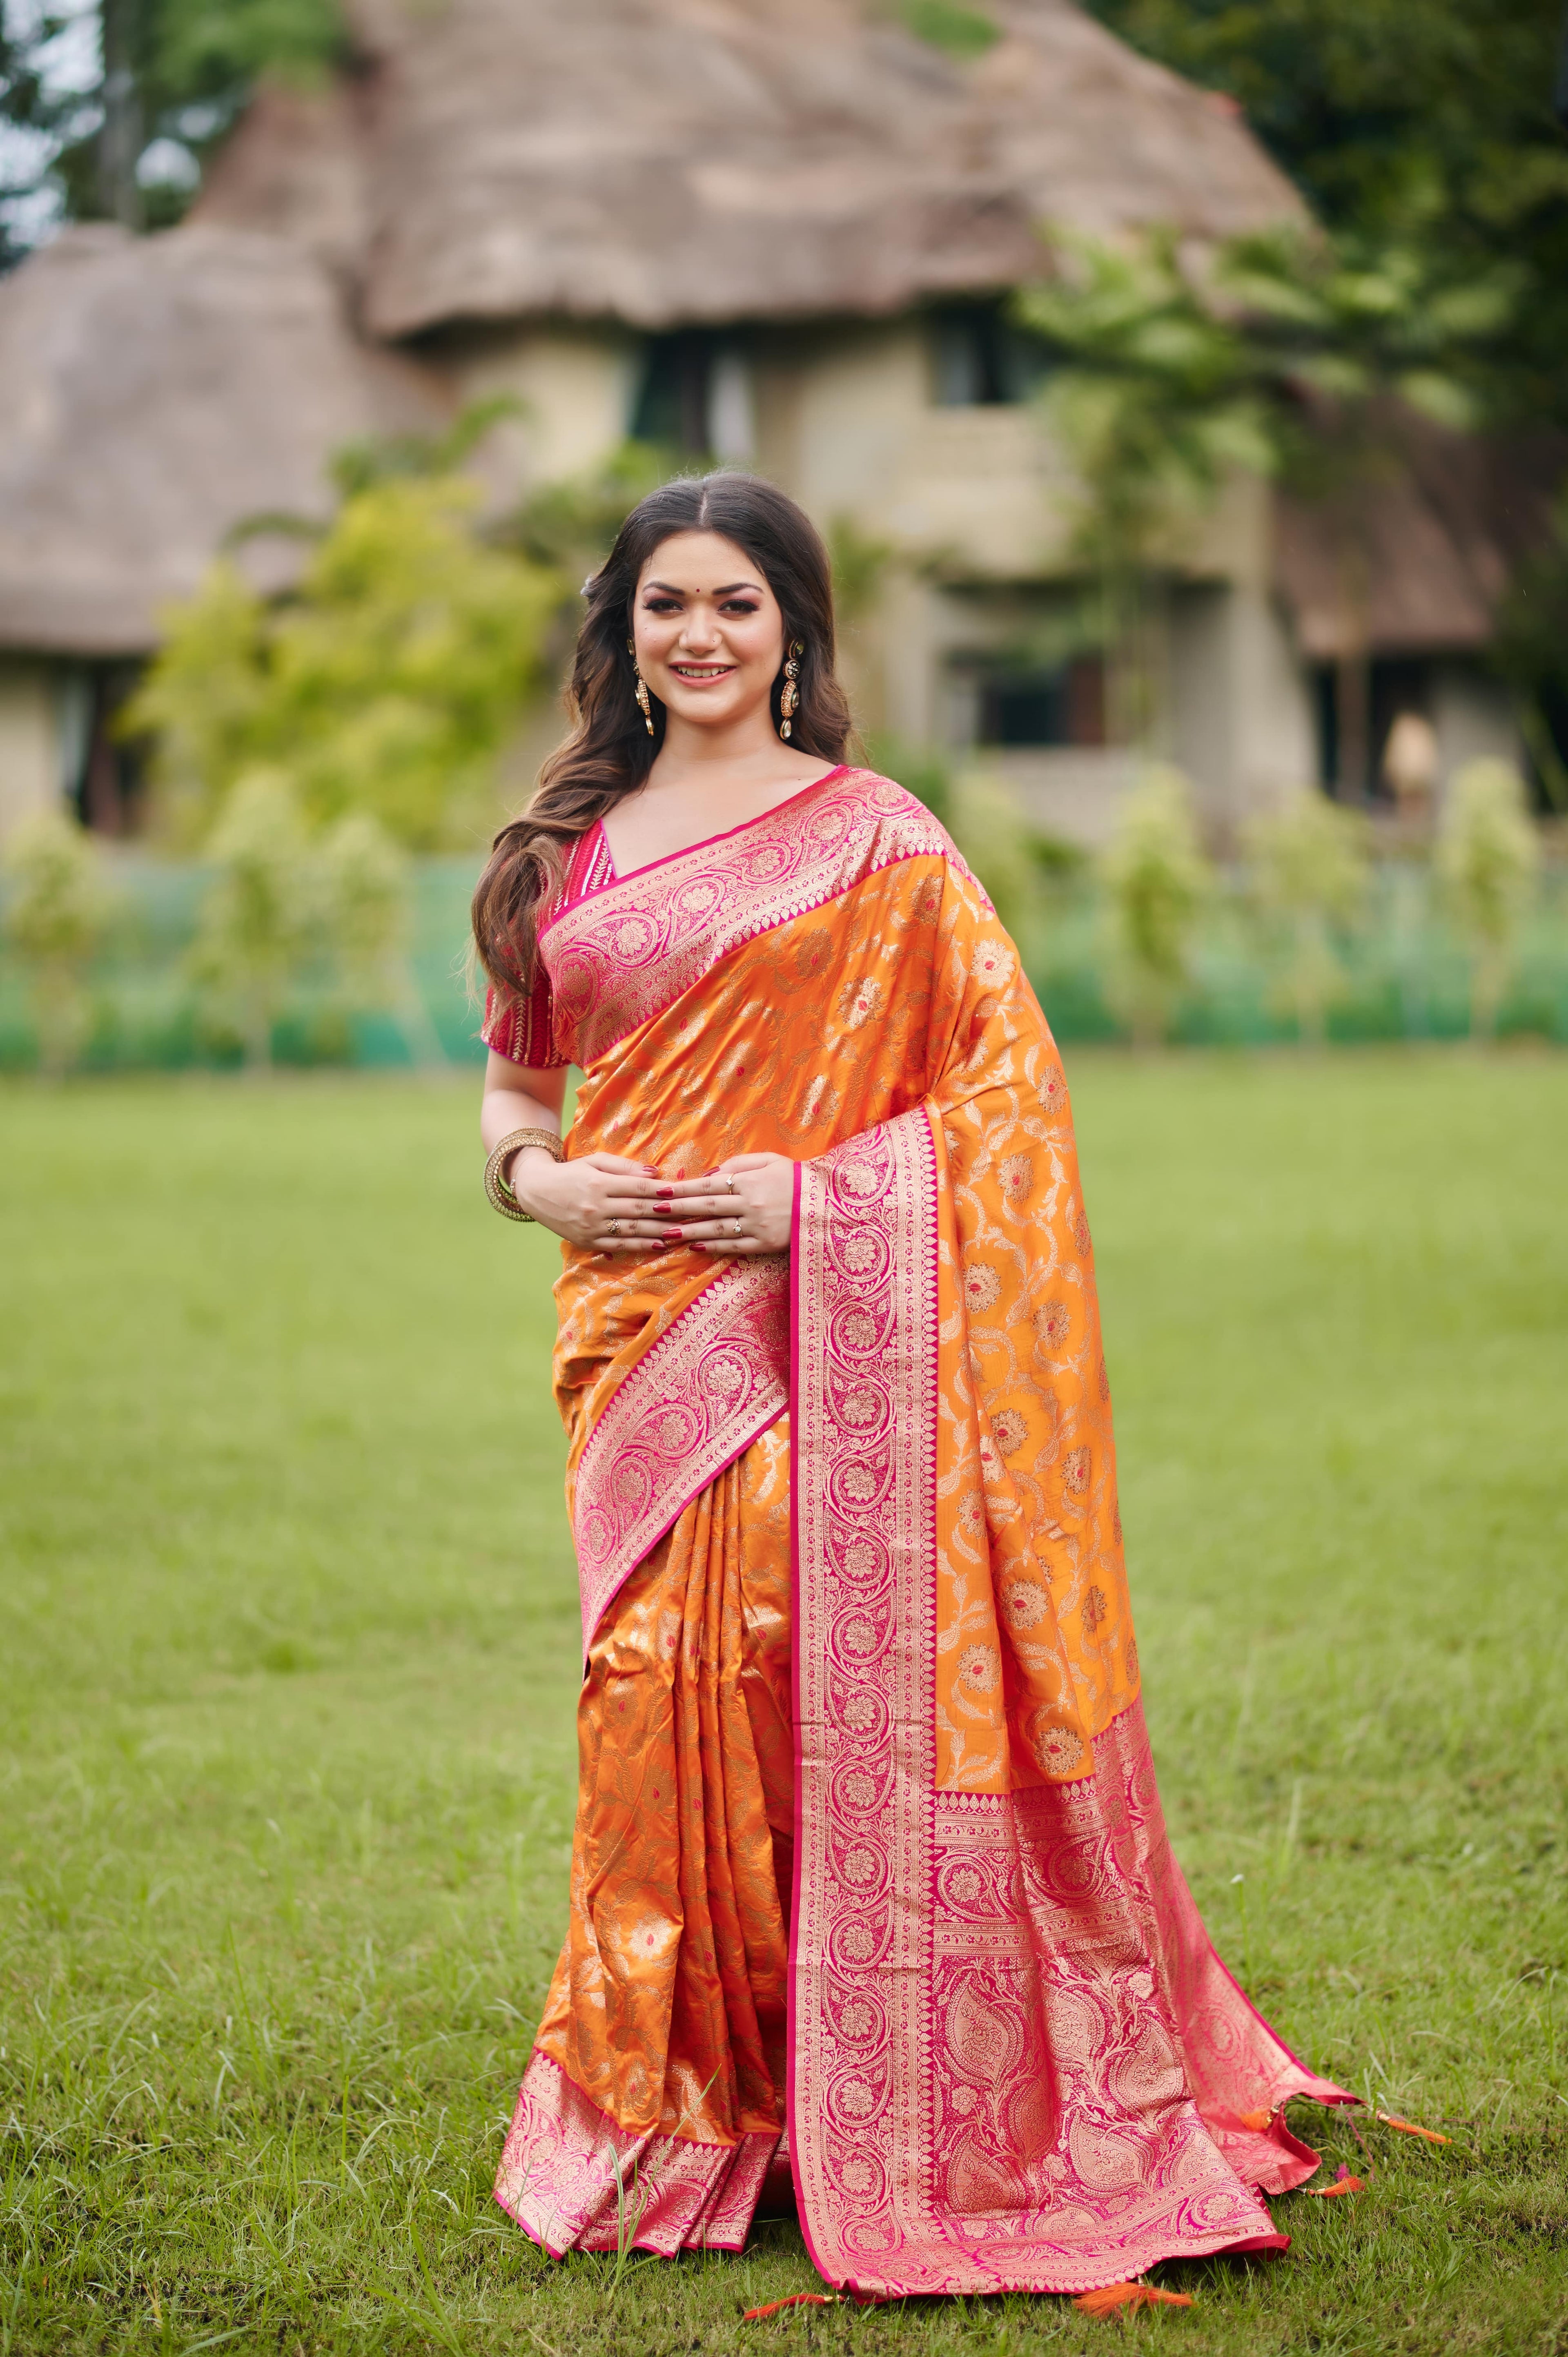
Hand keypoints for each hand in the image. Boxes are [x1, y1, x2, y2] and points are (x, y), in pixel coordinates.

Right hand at [509, 1149, 684, 1254]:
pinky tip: (659, 1245)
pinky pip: (619, 1245)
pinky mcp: (587, 1241)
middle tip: (691, 1214)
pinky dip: (641, 1245)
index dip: (661, 1191)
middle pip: (639, 1210)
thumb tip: (654, 1172)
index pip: (637, 1187)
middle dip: (667, 1213)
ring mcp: (591, 1227)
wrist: (536, 1192)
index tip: (682, 1192)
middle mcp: (595, 1206)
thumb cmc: (571, 1173)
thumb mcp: (594, 1161)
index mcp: (598, 1183)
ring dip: (660, 1232)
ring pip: (632, 1230)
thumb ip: (624, 1166)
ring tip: (682, 1232)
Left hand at [660, 1153, 794, 1255]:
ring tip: (667, 1234)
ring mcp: (757, 1226)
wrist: (827, 1204)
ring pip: (717, 1229)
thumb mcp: (770, 1161)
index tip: (662, 1192)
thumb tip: (709, 1174)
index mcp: (750, 1182)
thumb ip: (738, 1164)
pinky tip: (696, 1246)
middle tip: (654, 1212)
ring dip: (690, 1231)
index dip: (684, 1189)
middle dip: (679, 1210)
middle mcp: (750, 1204)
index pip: (709, 1185)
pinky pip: (734, 1247)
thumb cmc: (795, 1178)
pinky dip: (714, 1247)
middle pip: (708, 1207)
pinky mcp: (765, 1245)